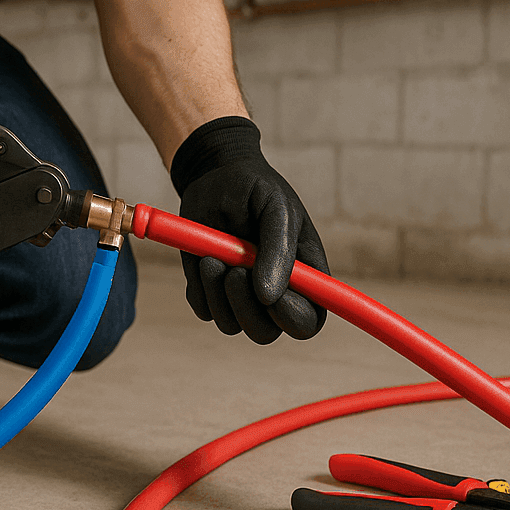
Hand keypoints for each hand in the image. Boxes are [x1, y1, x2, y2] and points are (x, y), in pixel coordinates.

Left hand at [170, 117, 327, 343]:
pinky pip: (204, 310)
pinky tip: (203, 258)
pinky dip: (200, 288)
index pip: (309, 320)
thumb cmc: (253, 188)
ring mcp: (241, 296)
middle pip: (266, 332)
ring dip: (218, 292)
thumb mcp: (275, 208)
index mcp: (305, 276)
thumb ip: (278, 250)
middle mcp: (275, 293)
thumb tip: (269, 298)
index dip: (293, 318)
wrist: (213, 176)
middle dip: (245, 307)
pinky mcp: (212, 292)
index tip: (270, 297)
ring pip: (231, 325)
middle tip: (233, 271)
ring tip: (213, 255)